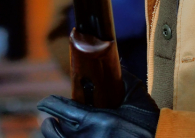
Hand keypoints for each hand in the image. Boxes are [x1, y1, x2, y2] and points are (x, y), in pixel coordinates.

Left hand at [38, 69, 158, 137]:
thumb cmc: (149, 123)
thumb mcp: (137, 99)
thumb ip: (124, 80)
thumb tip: (115, 64)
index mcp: (99, 120)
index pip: (65, 109)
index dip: (51, 104)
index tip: (45, 101)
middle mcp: (90, 137)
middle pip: (57, 131)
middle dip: (50, 123)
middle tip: (49, 118)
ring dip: (54, 135)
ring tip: (52, 128)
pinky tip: (66, 137)